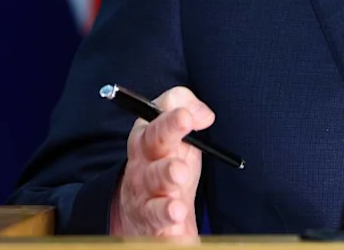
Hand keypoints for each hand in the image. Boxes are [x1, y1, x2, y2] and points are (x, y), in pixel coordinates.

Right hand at [111, 86, 214, 235]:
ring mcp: (147, 204)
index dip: (169, 124)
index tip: (186, 118)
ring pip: (153, 208)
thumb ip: (184, 106)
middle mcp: (143, 174)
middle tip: (180, 171)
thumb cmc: (164, 157)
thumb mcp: (172, 127)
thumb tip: (205, 115)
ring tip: (177, 209)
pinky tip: (178, 235)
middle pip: (152, 173)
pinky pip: (161, 234)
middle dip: (165, 171)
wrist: (139, 204)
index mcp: (146, 144)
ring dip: (165, 208)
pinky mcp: (156, 229)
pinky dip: (169, 237)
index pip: (154, 131)